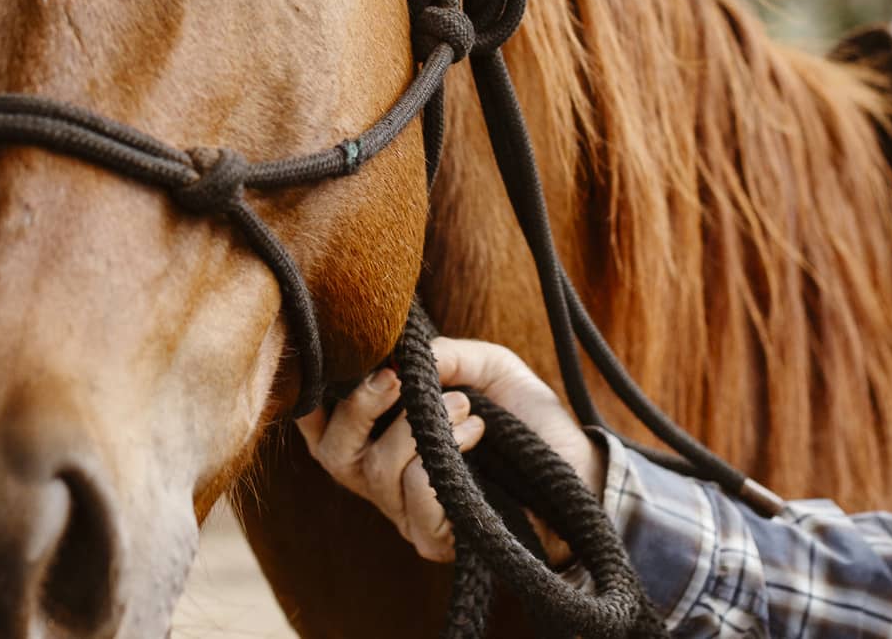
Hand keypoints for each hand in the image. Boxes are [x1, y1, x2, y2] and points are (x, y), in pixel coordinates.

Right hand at [297, 337, 604, 564]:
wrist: (576, 469)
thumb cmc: (526, 419)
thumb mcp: (487, 367)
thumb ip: (446, 354)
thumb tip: (406, 354)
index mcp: (384, 436)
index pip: (323, 429)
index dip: (315, 402)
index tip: (343, 364)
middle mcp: (384, 479)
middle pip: (334, 453)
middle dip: (359, 408)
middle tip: (395, 378)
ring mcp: (407, 513)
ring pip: (380, 470)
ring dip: (422, 427)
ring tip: (466, 406)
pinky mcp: (435, 537)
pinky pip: (415, 498)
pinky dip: (445, 455)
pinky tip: (478, 435)